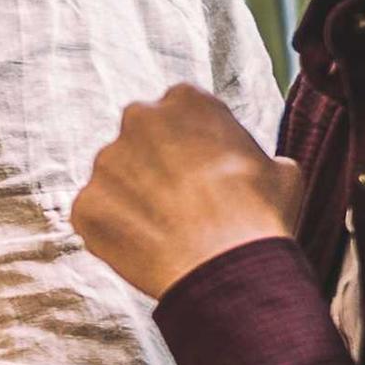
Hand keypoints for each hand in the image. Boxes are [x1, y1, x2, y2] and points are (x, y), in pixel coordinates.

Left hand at [69, 85, 301, 300]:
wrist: (226, 265)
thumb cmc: (259, 215)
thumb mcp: (280, 170)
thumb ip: (252, 155)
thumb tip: (254, 167)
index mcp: (185, 99)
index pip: (180, 114)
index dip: (192, 145)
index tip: (202, 172)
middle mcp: (137, 119)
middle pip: (141, 140)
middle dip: (155, 166)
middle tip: (180, 202)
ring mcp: (105, 162)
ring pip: (116, 179)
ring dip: (133, 200)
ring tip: (166, 232)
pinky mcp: (85, 204)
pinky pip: (97, 216)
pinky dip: (114, 232)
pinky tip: (145, 249)